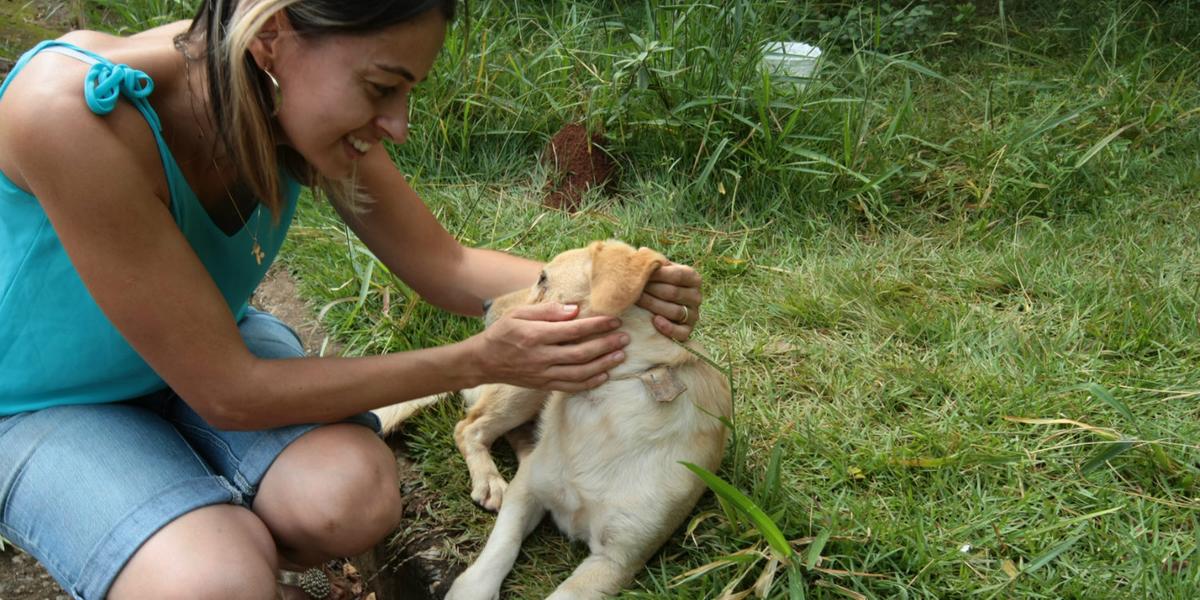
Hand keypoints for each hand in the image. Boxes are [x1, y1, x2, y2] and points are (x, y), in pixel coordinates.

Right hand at [470, 303, 629, 391]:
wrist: (484, 362)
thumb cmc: (503, 333)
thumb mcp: (519, 313)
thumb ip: (547, 311)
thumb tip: (574, 310)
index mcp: (536, 335)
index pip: (573, 330)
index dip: (596, 325)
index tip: (614, 320)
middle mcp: (542, 357)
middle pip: (581, 353)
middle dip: (606, 345)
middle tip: (625, 338)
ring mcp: (544, 374)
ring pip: (580, 372)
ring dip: (604, 364)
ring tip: (621, 355)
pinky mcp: (544, 385)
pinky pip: (572, 386)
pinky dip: (590, 382)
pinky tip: (604, 375)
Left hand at [637, 261, 701, 340]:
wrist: (661, 303)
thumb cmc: (658, 282)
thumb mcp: (658, 270)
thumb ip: (653, 261)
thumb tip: (643, 252)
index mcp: (693, 278)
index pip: (678, 275)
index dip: (658, 274)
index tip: (641, 274)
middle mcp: (697, 296)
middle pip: (673, 293)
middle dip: (651, 290)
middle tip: (633, 288)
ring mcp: (694, 314)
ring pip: (675, 311)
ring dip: (653, 306)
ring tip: (637, 300)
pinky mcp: (688, 330)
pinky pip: (681, 332)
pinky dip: (668, 328)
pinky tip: (654, 321)